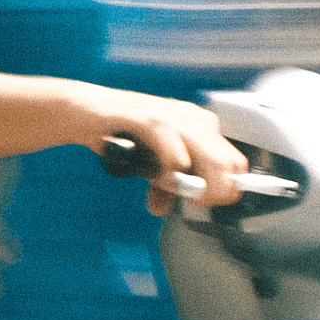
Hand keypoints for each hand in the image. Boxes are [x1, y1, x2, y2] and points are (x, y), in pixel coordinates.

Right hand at [85, 91, 247, 215]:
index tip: (208, 202)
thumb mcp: (150, 162)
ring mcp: (173, 116)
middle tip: (195, 202)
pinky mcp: (150, 119)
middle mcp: (192, 117)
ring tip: (172, 189)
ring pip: (210, 158)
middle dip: (216, 192)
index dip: (227, 188)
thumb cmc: (121, 134)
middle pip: (228, 163)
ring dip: (193, 185)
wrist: (85, 110)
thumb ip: (162, 183)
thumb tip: (163, 208)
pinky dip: (169, 173)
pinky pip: (174, 152)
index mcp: (200, 125)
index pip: (235, 161)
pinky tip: (156, 178)